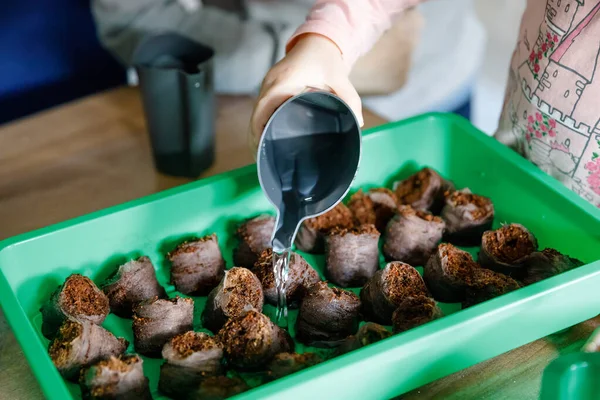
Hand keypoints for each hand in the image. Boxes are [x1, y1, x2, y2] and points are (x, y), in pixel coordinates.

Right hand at [249, 34, 363, 152]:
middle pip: (256, 115)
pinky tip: (266, 137)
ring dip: (257, 132)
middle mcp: (271, 83)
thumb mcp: (341, 79)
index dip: (259, 131)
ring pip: (257, 112)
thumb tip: (358, 123)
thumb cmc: (327, 60)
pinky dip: (261, 123)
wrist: (317, 41)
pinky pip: (261, 108)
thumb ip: (350, 101)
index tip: (261, 148)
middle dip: (256, 138)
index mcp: (284, 82)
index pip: (263, 109)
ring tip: (262, 154)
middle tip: (262, 159)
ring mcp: (268, 85)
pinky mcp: (270, 87)